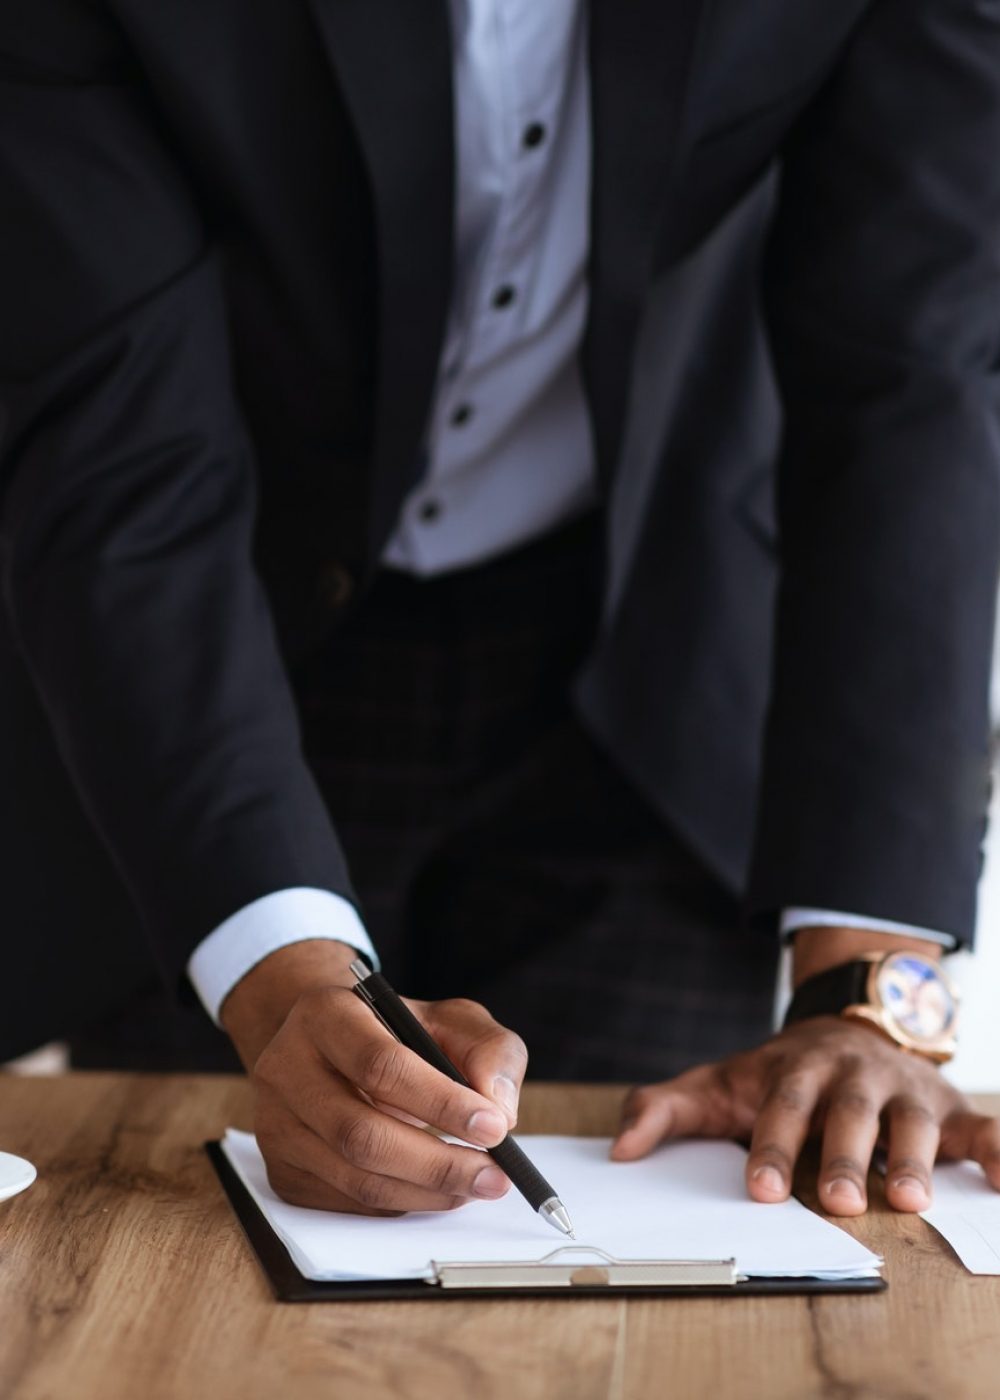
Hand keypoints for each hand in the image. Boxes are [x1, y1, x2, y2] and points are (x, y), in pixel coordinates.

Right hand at [220, 940, 527, 1214]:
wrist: (337, 1047)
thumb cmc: (400, 1033)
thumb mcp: (453, 1019)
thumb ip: (489, 1050)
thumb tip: (497, 1109)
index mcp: (325, 1014)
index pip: (380, 1065)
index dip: (440, 1102)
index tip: (493, 1127)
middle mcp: (286, 1067)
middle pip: (360, 1133)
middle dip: (437, 1163)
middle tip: (494, 1175)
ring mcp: (276, 1124)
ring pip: (354, 1177)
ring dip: (426, 1191)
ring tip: (474, 1184)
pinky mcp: (281, 1170)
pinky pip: (347, 1202)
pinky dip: (402, 1203)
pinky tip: (434, 1188)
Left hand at [611, 1016, 999, 1214]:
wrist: (848, 1025)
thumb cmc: (777, 1076)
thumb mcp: (717, 1083)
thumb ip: (664, 1109)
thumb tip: (619, 1151)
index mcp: (795, 1071)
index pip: (780, 1108)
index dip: (770, 1146)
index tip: (759, 1188)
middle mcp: (852, 1076)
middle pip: (849, 1114)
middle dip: (843, 1155)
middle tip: (837, 1200)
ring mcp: (903, 1090)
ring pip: (911, 1119)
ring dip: (914, 1155)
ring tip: (911, 1197)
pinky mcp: (949, 1107)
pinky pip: (982, 1127)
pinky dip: (999, 1148)